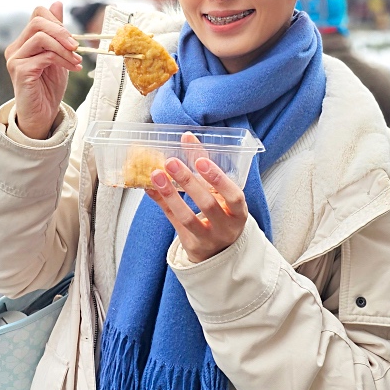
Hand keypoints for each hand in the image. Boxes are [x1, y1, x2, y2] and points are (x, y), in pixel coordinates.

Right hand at [4, 2, 82, 139]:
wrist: (42, 115)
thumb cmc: (49, 87)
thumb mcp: (58, 55)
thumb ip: (57, 32)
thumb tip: (57, 3)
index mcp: (23, 42)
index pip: (38, 14)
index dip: (58, 21)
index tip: (72, 39)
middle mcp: (15, 48)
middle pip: (38, 21)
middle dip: (62, 32)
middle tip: (76, 47)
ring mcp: (14, 58)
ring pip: (42, 37)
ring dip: (64, 48)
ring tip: (76, 60)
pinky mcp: (19, 70)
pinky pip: (45, 55)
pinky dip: (63, 60)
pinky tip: (72, 68)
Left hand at [145, 135, 247, 262]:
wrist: (220, 251)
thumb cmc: (222, 213)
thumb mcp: (223, 194)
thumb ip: (207, 167)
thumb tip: (187, 138)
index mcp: (238, 213)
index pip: (234, 196)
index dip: (218, 179)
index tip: (201, 161)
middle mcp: (225, 227)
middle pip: (208, 205)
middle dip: (189, 182)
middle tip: (172, 162)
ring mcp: (207, 238)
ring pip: (187, 217)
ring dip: (170, 194)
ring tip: (156, 175)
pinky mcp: (190, 244)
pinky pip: (173, 221)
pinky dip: (161, 203)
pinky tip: (151, 188)